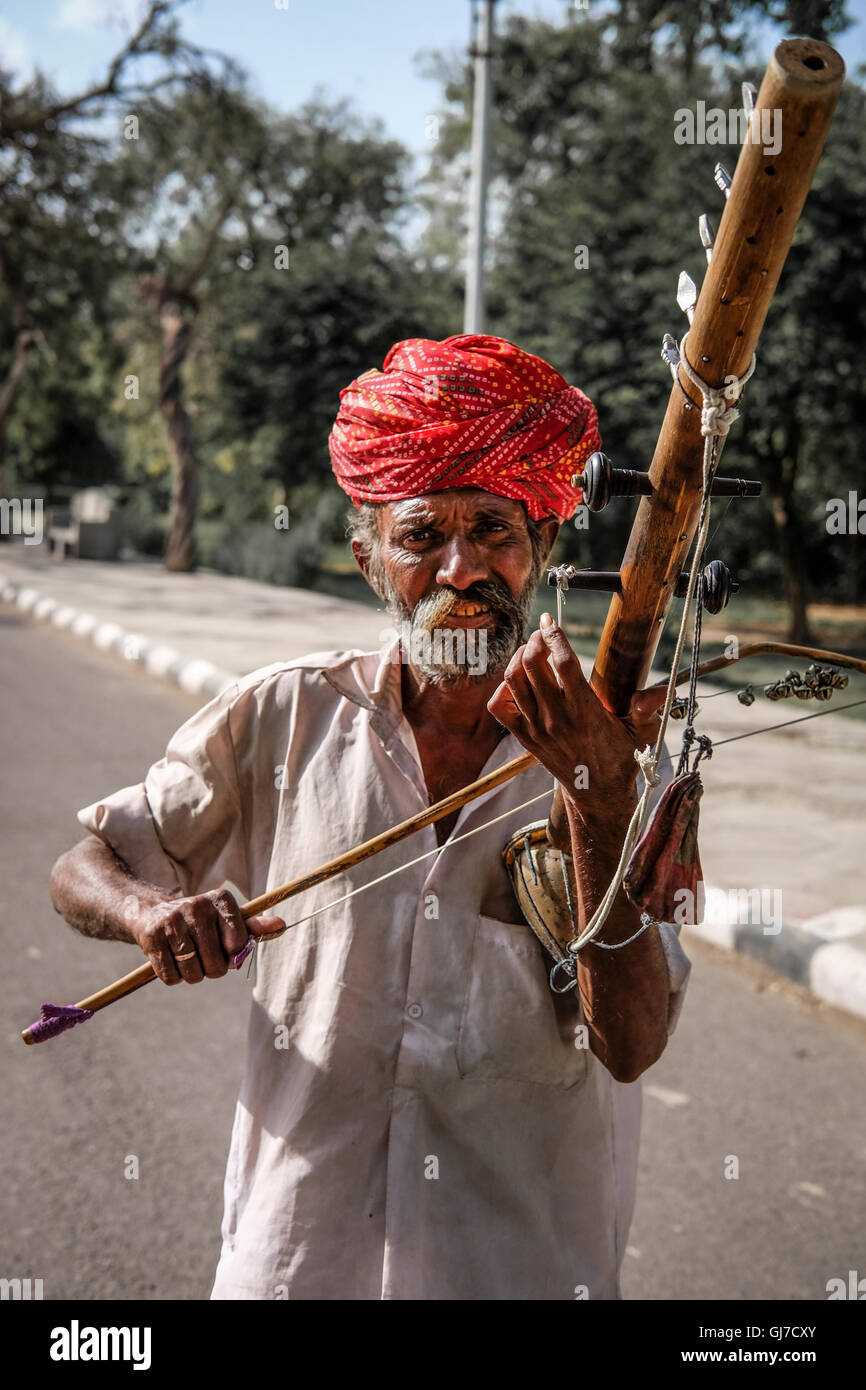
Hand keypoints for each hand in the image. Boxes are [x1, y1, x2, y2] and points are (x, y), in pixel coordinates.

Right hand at [133, 888, 283, 985]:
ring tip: (187, 958)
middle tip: (204, 956)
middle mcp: (197, 906)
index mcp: (221, 900)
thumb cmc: (200, 921)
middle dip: (212, 969)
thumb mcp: (226, 918)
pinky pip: (170, 977)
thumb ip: (253, 926)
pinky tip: (171, 960)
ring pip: (193, 974)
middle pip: (216, 965)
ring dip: (192, 975)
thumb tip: (282, 925)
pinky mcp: (152, 937)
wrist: (152, 912)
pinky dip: (173, 977)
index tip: (224, 949)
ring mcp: (173, 921)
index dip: (232, 956)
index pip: (238, 945)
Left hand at [487, 614, 666, 810]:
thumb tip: (661, 690)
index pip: (565, 663)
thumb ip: (647, 709)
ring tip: (531, 651)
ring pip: (513, 681)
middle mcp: (557, 718)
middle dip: (534, 640)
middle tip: (542, 633)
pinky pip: (499, 706)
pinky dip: (503, 688)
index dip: (555, 636)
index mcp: (586, 712)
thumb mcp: (642, 734)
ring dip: (518, 658)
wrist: (597, 794)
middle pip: (532, 665)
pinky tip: (519, 682)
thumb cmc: (622, 759)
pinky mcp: (524, 738)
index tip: (551, 620)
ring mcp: (537, 728)